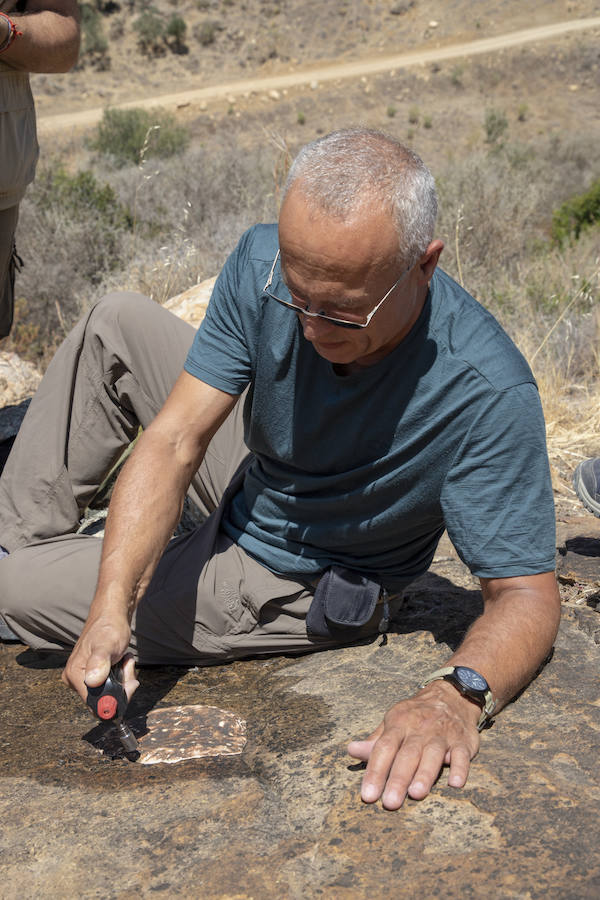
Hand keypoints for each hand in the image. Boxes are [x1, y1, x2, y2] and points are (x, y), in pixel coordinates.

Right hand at [61, 612, 138, 703]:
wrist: (111, 616)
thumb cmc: (108, 627)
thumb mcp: (106, 644)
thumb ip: (100, 661)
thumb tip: (92, 681)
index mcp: (74, 675)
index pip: (95, 705)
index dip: (115, 699)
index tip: (129, 683)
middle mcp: (76, 680)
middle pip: (104, 701)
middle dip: (122, 686)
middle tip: (127, 665)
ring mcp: (84, 678)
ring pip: (110, 694)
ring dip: (124, 679)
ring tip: (124, 659)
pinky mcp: (93, 676)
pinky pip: (112, 686)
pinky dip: (122, 676)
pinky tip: (122, 661)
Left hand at [347, 681, 480, 809]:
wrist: (451, 696)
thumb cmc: (416, 715)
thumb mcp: (393, 722)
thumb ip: (375, 740)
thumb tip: (351, 750)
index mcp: (399, 724)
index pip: (384, 748)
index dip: (375, 771)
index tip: (368, 795)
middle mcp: (420, 729)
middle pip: (407, 754)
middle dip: (398, 779)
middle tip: (390, 803)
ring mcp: (442, 734)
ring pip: (433, 754)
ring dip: (425, 774)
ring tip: (416, 794)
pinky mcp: (463, 741)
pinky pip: (462, 754)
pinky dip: (460, 768)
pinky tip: (455, 783)